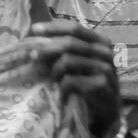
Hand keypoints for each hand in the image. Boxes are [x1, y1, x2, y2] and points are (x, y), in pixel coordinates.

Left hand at [27, 21, 120, 135]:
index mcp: (100, 42)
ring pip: (67, 60)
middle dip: (46, 48)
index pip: (75, 28)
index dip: (53, 28)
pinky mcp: (101, 84)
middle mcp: (105, 52)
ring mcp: (105, 67)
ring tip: (54, 80)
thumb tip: (36, 37)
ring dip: (54, 71)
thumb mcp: (78, 63)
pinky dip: (61, 88)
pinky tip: (62, 94)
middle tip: (32, 56)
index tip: (34, 29)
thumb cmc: (88, 82)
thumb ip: (64, 50)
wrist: (106, 109)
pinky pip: (70, 80)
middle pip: (69, 43)